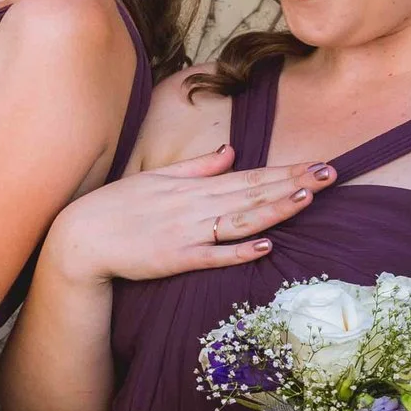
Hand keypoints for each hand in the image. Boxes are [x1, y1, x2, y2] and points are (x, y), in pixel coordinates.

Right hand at [47, 146, 332, 284]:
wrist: (80, 237)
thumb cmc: (115, 208)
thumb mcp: (155, 178)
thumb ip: (196, 167)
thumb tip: (229, 152)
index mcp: (191, 187)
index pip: (247, 176)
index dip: (284, 171)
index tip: (318, 164)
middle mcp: (193, 206)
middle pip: (251, 194)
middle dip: (291, 183)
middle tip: (331, 175)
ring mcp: (185, 232)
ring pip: (238, 220)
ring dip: (272, 209)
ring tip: (305, 199)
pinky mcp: (174, 258)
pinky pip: (212, 255)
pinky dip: (237, 251)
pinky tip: (264, 245)